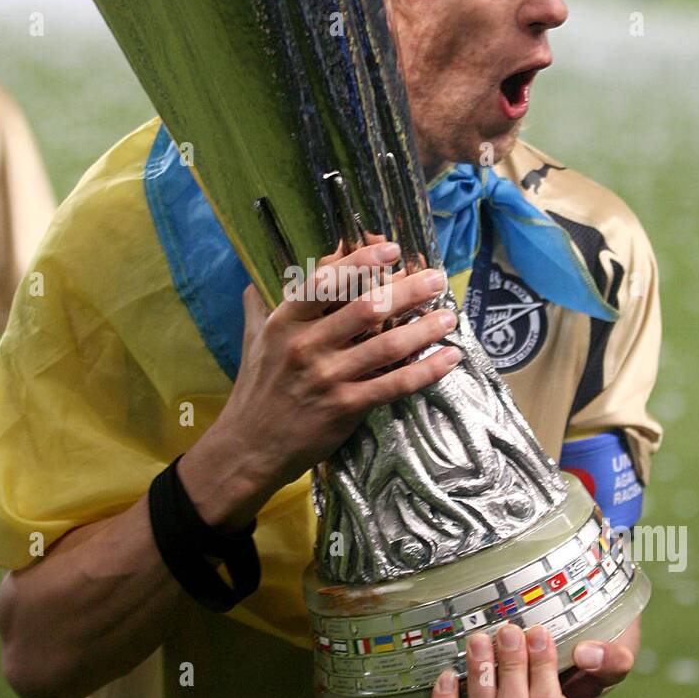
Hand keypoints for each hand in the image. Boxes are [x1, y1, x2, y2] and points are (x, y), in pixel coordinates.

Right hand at [182, 237, 461, 519]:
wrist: (249, 448)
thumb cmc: (256, 389)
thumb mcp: (254, 340)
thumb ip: (262, 306)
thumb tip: (264, 277)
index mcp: (285, 322)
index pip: (326, 282)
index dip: (360, 262)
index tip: (391, 249)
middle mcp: (306, 345)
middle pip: (365, 308)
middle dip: (407, 289)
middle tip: (435, 277)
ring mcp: (327, 378)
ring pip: (387, 345)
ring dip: (423, 328)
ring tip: (449, 315)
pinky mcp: (345, 407)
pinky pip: (394, 384)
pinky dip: (426, 370)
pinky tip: (449, 358)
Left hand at [429, 617, 639, 697]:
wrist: (560, 638)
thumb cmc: (589, 645)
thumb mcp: (616, 648)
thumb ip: (612, 658)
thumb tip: (586, 656)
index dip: (542, 673)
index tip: (538, 633)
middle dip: (510, 671)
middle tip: (508, 631)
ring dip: (480, 679)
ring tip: (480, 640)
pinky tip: (448, 675)